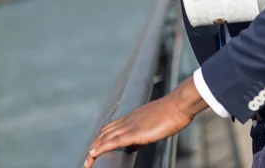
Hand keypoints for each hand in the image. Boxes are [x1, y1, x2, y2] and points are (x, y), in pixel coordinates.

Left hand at [83, 77, 207, 166]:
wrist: (177, 105)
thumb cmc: (171, 114)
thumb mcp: (153, 123)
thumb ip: (142, 133)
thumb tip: (134, 145)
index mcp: (132, 117)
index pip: (110, 128)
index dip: (101, 138)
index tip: (94, 148)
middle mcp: (127, 120)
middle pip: (104, 132)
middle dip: (94, 146)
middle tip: (87, 159)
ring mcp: (130, 125)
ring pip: (105, 137)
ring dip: (94, 149)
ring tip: (87, 160)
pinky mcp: (134, 132)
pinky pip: (114, 141)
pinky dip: (101, 147)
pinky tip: (93, 153)